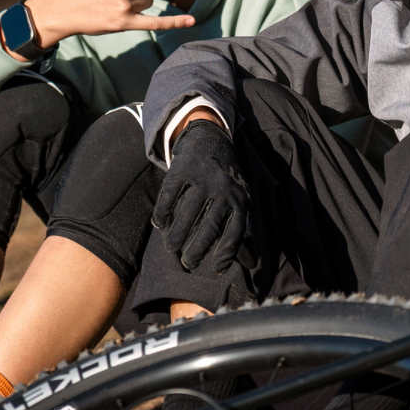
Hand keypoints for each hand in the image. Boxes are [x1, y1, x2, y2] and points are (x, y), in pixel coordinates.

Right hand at [152, 120, 248, 271]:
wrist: (211, 140)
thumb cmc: (225, 180)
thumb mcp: (239, 199)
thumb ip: (241, 229)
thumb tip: (250, 263)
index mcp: (240, 199)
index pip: (235, 232)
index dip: (226, 253)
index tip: (216, 269)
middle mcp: (224, 190)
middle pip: (210, 228)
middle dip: (197, 250)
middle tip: (188, 263)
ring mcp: (203, 178)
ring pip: (188, 214)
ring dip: (176, 236)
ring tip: (171, 247)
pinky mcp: (184, 169)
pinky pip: (170, 195)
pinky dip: (162, 212)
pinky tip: (159, 224)